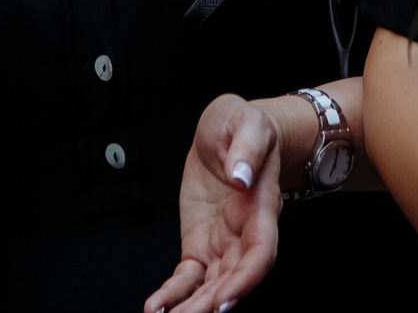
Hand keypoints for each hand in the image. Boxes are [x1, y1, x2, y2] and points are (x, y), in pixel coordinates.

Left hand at [146, 94, 287, 312]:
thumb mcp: (247, 123)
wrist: (228, 131)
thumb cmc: (244, 125)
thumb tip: (241, 176)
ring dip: (192, 305)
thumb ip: (247, 149)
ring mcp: (223, 242)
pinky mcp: (200, 243)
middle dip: (211, 302)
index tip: (224, 299)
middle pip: (233, 277)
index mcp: (261, 207)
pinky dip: (175, 292)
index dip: (245, 279)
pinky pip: (189, 275)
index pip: (260, 252)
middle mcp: (244, 232)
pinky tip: (157, 306)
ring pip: (211, 283)